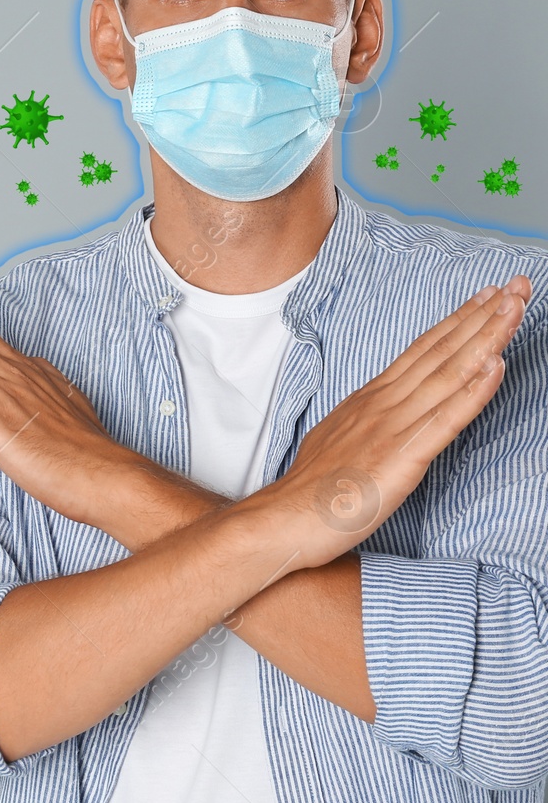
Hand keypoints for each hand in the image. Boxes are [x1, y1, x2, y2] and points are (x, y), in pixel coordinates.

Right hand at [249, 275, 531, 571]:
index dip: (457, 321)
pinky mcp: (404, 457)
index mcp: (371, 400)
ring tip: (514, 308)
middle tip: (516, 284)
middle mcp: (385, 404)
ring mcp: (394, 428)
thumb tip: (380, 410)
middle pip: (441, 352)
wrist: (287, 518)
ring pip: (449, 375)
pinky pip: (446, 420)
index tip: (487, 295)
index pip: (422, 351)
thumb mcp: (339, 438)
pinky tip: (495, 367)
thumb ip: (366, 419)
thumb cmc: (314, 488)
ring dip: (486, 339)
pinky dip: (473, 391)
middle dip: (482, 316)